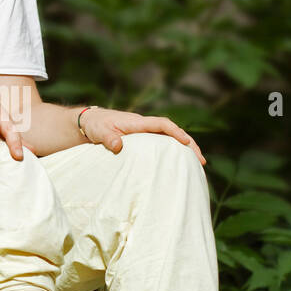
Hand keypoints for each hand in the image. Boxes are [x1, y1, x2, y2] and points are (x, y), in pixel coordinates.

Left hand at [79, 107, 205, 165]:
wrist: (89, 123)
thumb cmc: (95, 125)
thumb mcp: (99, 131)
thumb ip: (108, 138)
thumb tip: (118, 146)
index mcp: (137, 122)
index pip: (162, 124)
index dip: (176, 132)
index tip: (187, 143)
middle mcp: (145, 127)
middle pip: (172, 133)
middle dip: (189, 144)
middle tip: (201, 161)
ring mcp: (144, 134)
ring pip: (168, 140)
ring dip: (182, 151)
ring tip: (195, 167)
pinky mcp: (141, 142)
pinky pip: (161, 146)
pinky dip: (171, 155)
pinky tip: (176, 168)